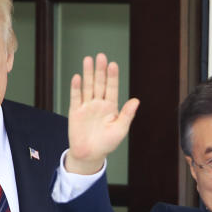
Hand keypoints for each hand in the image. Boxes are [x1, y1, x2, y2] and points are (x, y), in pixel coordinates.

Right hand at [66, 53, 139, 174]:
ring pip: (88, 87)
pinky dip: (76, 88)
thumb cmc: (106, 144)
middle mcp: (99, 104)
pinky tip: (77, 78)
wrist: (90, 155)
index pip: (112, 88)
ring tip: (88, 60)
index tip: (113, 65)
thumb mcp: (120, 130)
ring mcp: (87, 107)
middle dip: (100, 70)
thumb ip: (127, 115)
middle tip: (101, 57)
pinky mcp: (75, 112)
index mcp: (111, 107)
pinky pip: (76, 98)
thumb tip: (136, 101)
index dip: (112, 77)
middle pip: (99, 83)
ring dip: (88, 74)